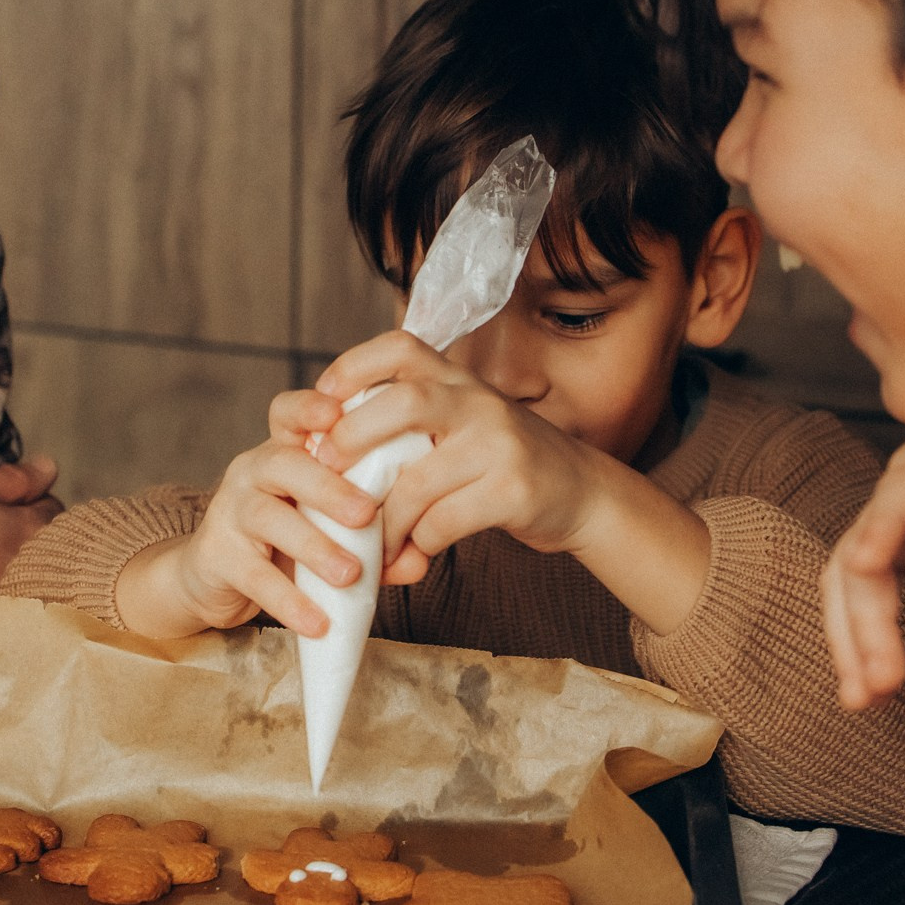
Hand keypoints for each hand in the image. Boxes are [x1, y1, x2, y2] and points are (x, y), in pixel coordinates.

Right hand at [0, 458, 63, 591]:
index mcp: (26, 529)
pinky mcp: (3, 615)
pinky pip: (18, 590)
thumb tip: (49, 467)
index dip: (27, 496)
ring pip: (33, 564)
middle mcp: (33, 565)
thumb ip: (10, 480)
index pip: (52, 504)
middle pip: (48, 537)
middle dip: (26, 526)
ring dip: (15, 555)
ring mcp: (20, 594)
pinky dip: (4, 581)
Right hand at [115, 391, 379, 638]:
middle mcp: (252, 471)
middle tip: (366, 514)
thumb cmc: (285, 543)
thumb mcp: (330, 532)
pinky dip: (289, 600)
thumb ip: (375, 541)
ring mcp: (230, 511)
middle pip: (283, 463)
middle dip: (327, 487)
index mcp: (284, 452)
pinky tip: (318, 622)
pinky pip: (254, 575)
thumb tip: (416, 561)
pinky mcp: (216, 555)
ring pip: (268, 518)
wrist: (215, 580)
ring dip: (313, 546)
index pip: (289, 414)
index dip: (309, 407)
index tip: (338, 413)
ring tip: (350, 574)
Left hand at [313, 331, 609, 582]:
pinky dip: (417, 545)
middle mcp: (478, 402)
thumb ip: (409, 428)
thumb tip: (323, 455)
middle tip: (327, 472)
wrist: (583, 494)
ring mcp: (499, 444)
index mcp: (458, 380)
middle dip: (352, 437)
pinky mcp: (513, 490)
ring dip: (384, 522)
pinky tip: (412, 557)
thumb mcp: (462, 425)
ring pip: (416, 481)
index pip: (399, 347)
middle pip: (402, 402)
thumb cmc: (501, 464)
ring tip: (372, 547)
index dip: (351, 367)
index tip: (321, 402)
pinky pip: (443, 521)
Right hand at [823, 399, 904, 711]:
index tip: (864, 563)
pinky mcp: (904, 542)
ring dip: (849, 638)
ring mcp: (898, 517)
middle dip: (862, 618)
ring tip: (861, 699)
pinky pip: (864, 589)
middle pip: (860, 551)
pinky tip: (867, 681)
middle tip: (881, 682)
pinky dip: (859, 635)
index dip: (882, 526)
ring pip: (849, 577)